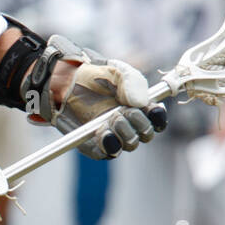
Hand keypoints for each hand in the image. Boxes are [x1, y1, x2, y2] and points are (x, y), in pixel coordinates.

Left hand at [44, 35, 166, 158]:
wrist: (66, 84)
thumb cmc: (94, 76)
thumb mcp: (116, 71)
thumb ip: (132, 82)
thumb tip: (140, 102)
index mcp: (141, 108)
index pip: (158, 120)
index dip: (158, 117)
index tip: (151, 109)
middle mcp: (130, 125)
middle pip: (146, 135)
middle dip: (138, 123)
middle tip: (123, 111)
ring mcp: (114, 137)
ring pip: (129, 144)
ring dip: (124, 132)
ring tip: (111, 118)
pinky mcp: (97, 146)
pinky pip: (108, 152)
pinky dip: (109, 143)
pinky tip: (102, 131)